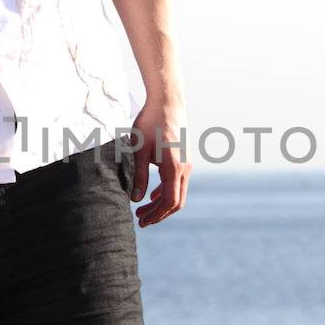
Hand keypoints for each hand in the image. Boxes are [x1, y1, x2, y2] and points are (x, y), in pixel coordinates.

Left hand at [129, 99, 191, 226]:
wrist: (167, 102)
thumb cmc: (150, 123)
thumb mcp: (139, 151)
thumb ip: (140, 176)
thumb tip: (136, 200)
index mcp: (174, 168)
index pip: (168, 202)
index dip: (155, 215)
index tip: (141, 221)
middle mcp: (185, 168)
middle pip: (176, 201)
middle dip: (159, 214)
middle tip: (140, 220)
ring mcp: (187, 163)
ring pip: (178, 192)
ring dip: (161, 203)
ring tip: (142, 210)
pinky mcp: (184, 158)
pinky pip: (178, 182)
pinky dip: (166, 191)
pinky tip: (152, 194)